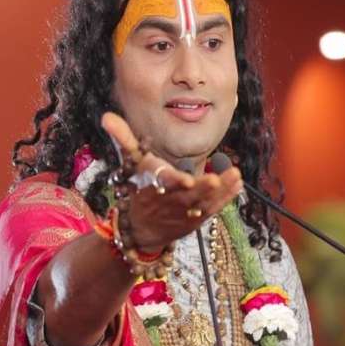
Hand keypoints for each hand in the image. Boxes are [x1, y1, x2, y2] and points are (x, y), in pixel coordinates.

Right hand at [101, 112, 242, 250]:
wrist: (140, 229)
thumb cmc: (139, 188)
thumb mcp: (130, 164)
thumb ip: (123, 139)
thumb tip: (106, 116)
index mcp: (152, 186)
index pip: (163, 184)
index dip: (175, 183)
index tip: (187, 180)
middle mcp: (169, 201)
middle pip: (186, 196)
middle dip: (201, 190)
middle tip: (216, 179)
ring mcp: (183, 212)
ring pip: (203, 203)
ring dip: (220, 191)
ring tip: (234, 176)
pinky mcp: (196, 219)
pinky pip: (212, 209)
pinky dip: (226, 198)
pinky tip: (238, 184)